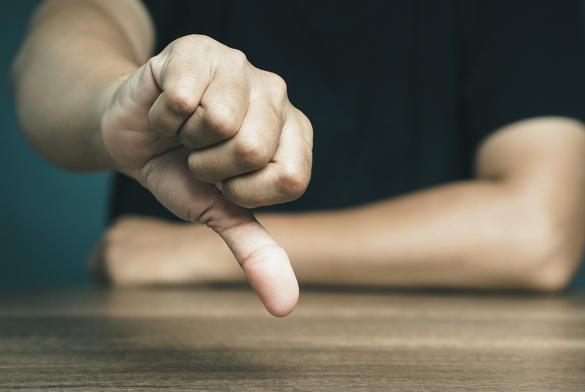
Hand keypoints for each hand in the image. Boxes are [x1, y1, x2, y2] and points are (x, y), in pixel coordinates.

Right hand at [99, 35, 312, 315]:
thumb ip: (256, 251)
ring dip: (185, 138)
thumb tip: (284, 306)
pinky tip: (167, 104)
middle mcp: (277, 94)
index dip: (243, 192)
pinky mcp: (200, 48)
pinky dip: (162, 114)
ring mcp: (241, 65)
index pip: (290, 179)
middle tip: (198, 154)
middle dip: (210, 165)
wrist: (130, 135)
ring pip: (220, 120)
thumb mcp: (219, 212)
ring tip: (183, 128)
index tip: (224, 181)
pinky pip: (184, 97)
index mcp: (294, 133)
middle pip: (254, 148)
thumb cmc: (180, 171)